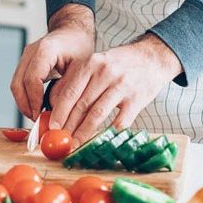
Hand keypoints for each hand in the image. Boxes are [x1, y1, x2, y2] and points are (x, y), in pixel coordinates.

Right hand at [12, 4, 96, 119]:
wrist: (73, 31)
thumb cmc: (79, 45)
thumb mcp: (81, 66)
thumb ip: (68, 86)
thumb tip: (57, 110)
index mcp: (45, 50)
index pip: (32, 79)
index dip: (34, 100)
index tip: (40, 115)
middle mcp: (31, 52)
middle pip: (18, 84)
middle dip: (25, 105)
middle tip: (37, 120)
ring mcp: (25, 56)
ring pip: (15, 85)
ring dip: (23, 103)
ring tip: (36, 116)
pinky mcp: (25, 63)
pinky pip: (19, 82)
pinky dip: (25, 96)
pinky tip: (36, 107)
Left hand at [47, 34, 182, 142]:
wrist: (151, 57)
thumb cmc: (118, 64)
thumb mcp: (95, 63)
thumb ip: (76, 80)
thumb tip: (54, 103)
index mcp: (91, 63)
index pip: (70, 92)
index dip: (59, 112)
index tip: (51, 128)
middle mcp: (105, 73)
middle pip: (81, 105)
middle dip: (69, 126)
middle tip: (61, 140)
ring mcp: (122, 86)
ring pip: (97, 115)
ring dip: (84, 133)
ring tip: (76, 145)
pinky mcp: (136, 99)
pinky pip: (119, 121)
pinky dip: (108, 134)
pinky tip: (100, 141)